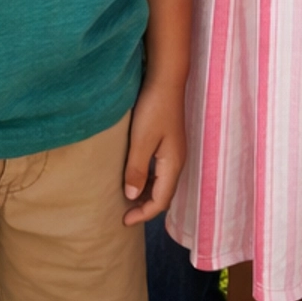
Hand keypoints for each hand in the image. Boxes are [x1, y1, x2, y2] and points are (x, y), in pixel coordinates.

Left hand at [123, 74, 186, 223]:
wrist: (166, 80)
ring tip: (128, 199)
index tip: (123, 221)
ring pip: (163, 183)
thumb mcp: (141, 141)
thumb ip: (136, 170)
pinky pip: (161, 171)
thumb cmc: (153, 109)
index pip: (160, 201)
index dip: (143, 214)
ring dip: (147, 195)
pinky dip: (149, 181)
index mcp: (173, 164)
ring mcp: (175, 151)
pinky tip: (136, 176)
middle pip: (164, 195)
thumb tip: (132, 198)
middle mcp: (178, 161)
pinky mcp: (169, 142)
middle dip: (146, 208)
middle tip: (125, 214)